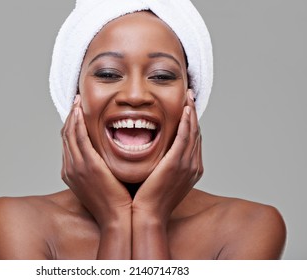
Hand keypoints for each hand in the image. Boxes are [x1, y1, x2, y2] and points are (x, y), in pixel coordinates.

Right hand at [61, 95, 131, 226]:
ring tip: (77, 102)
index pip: (67, 143)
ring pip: (69, 134)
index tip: (76, 113)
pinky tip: (80, 111)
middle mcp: (69, 168)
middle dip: (69, 117)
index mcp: (71, 173)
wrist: (116, 218)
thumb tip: (104, 155)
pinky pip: (79, 138)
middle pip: (65, 136)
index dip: (70, 126)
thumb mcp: (100, 183)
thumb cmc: (113, 202)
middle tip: (75, 102)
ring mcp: (76, 166)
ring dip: (72, 116)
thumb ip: (97, 167)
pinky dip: (77, 123)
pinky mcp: (88, 164)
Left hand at [133, 89, 202, 222]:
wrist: (147, 215)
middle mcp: (194, 165)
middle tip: (190, 97)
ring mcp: (188, 164)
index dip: (192, 123)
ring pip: (193, 132)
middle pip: (197, 133)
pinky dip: (187, 122)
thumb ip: (164, 163)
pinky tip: (186, 109)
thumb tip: (157, 152)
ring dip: (191, 113)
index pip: (193, 140)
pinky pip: (185, 137)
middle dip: (194, 114)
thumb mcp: (161, 179)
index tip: (186, 109)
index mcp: (191, 169)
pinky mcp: (177, 163)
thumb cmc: (149, 199)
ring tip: (189, 97)